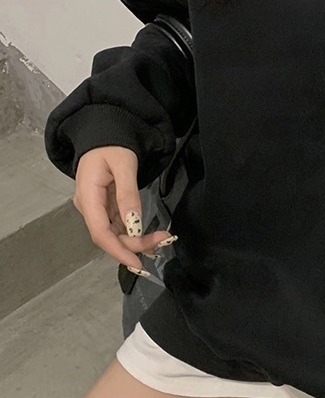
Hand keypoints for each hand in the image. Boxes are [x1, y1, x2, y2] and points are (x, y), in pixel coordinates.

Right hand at [73, 146, 172, 274]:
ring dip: (136, 241)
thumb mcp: (124, 165)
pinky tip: (150, 239)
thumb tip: (134, 226)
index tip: (138, 263)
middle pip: (109, 236)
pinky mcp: (106, 207)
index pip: (100, 232)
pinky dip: (134, 234)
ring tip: (162, 241)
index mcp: (88, 196)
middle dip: (135, 244)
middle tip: (164, 241)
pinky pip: (119, 226)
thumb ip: (128, 195)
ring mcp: (96, 208)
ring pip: (115, 233)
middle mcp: (89, 206)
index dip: (118, 251)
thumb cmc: (113, 145)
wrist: (106, 134)